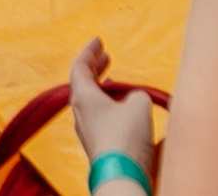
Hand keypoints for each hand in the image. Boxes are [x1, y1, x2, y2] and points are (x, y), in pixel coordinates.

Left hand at [68, 39, 156, 174]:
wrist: (122, 176)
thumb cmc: (125, 138)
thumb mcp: (138, 104)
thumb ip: (136, 93)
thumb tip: (134, 99)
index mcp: (83, 97)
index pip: (79, 67)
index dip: (89, 52)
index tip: (98, 41)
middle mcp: (79, 113)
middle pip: (82, 83)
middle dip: (94, 68)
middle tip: (105, 56)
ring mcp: (86, 131)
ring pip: (89, 102)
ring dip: (101, 87)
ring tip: (114, 79)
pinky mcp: (96, 145)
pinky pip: (97, 117)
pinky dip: (106, 104)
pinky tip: (119, 107)